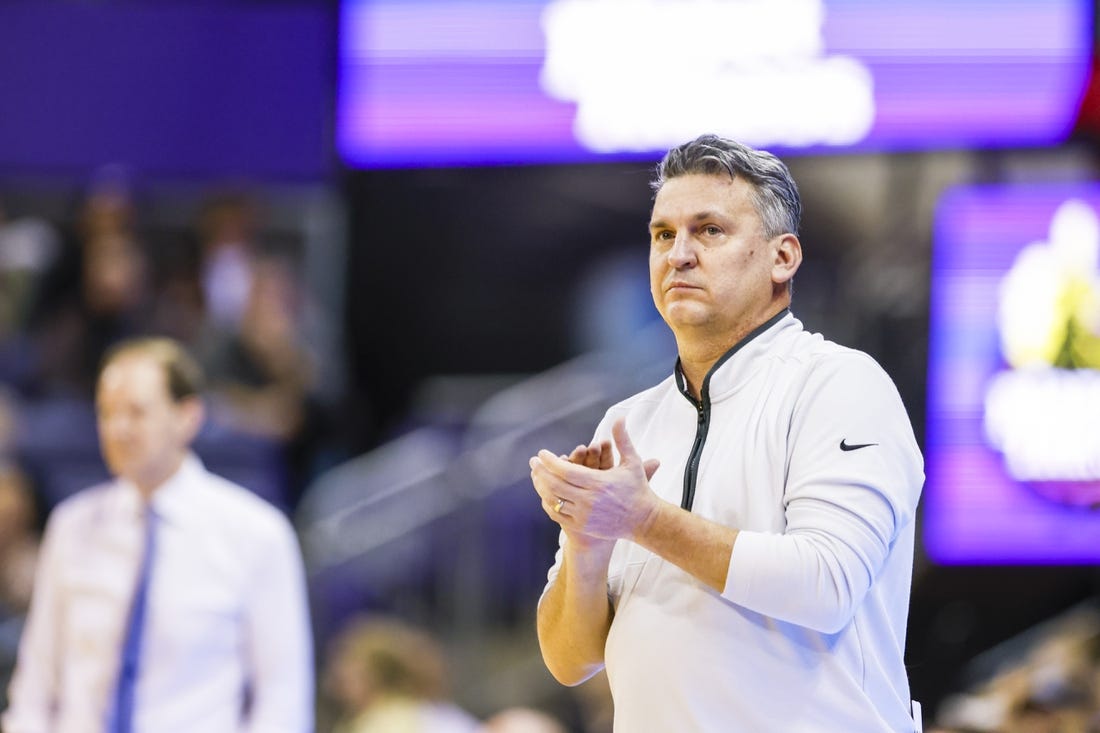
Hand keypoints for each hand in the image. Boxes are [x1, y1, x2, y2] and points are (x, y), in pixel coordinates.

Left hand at [530, 419, 660, 541]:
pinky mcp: (582, 526)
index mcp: (599, 483)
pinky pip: (558, 514)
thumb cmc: (638, 488)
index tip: (541, 453)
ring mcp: (584, 515)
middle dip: (541, 472)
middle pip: (555, 485)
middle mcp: (589, 500)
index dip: (550, 462)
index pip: (566, 471)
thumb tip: (619, 417)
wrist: (643, 520)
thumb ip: (622, 439)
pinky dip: (548, 502)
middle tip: (533, 462)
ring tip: (536, 475)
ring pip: (554, 500)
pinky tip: (545, 493)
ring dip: (541, 486)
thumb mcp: (633, 462)